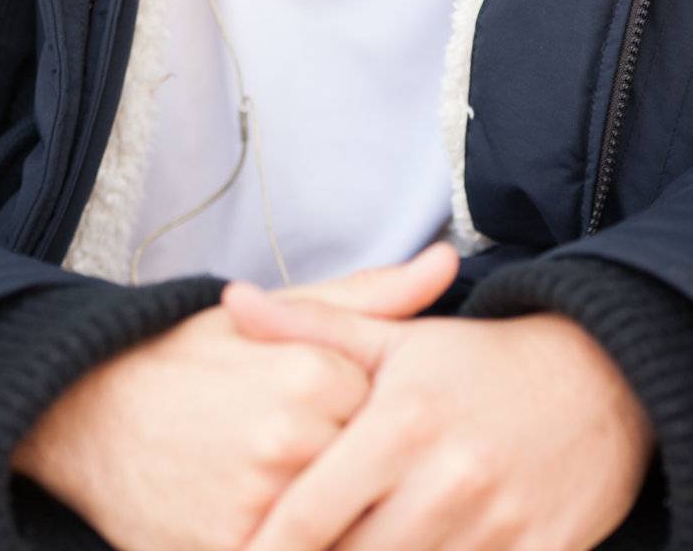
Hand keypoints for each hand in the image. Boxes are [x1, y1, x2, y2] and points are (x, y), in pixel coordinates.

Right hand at [9, 244, 456, 550]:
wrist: (87, 413)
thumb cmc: (188, 359)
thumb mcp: (271, 315)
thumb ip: (368, 296)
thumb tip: (449, 261)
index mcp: (310, 375)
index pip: (395, 421)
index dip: (379, 428)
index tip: (352, 425)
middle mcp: (290, 441)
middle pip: (374, 480)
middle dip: (367, 483)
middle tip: (342, 472)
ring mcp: (260, 508)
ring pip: (348, 532)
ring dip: (347, 526)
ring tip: (332, 504)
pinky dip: (311, 547)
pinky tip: (304, 528)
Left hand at [221, 280, 656, 550]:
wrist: (595, 383)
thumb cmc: (475, 364)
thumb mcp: (392, 340)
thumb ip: (309, 326)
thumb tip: (230, 300)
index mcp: (401, 425)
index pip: (311, 512)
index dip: (266, 547)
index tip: (236, 550)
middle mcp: (446, 480)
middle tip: (277, 545)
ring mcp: (495, 527)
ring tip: (346, 547)